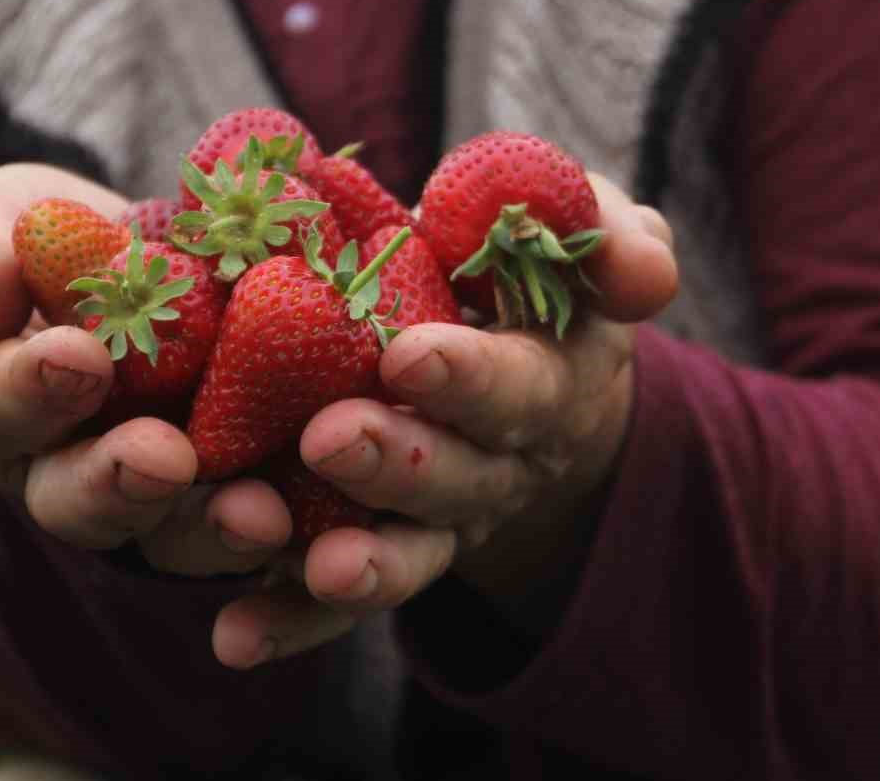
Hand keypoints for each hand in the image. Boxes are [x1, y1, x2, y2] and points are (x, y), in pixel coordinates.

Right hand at [0, 163, 294, 575]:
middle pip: (72, 499)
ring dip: (210, 530)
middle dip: (118, 481)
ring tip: (257, 514)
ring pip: (165, 534)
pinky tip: (325, 513)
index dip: (28, 390)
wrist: (123, 252)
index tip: (79, 356)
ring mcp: (143, 491)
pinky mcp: (225, 488)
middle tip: (165, 458)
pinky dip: (286, 524)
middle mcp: (53, 468)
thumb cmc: (26, 241)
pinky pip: (250, 520)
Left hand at [210, 175, 678, 667]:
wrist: (528, 374)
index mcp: (549, 382)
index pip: (519, 386)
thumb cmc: (534, 281)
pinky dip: (289, 622)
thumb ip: (613, 242)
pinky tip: (235, 637)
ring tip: (295, 552)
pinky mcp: (380, 553)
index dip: (470, 378)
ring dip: (357, 564)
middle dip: (395, 464)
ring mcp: (440, 522)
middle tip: (328, 438)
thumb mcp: (583, 242)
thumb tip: (644, 271)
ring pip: (406, 553)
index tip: (410, 357)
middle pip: (455, 480)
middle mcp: (499, 467)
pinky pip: (337, 603)